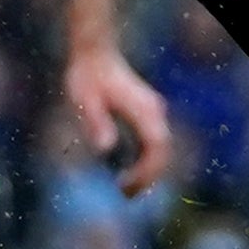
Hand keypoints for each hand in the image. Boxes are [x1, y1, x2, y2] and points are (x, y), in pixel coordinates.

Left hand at [61, 46, 174, 195]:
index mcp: (143, 109)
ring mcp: (153, 112)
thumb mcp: (85, 100)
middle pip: (163, 152)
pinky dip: (146, 161)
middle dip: (149, 177)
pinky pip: (154, 143)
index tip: (127, 186)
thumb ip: (96, 122)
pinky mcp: (147, 113)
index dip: (147, 171)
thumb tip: (105, 148)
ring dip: (149, 171)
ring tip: (126, 190)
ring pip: (161, 149)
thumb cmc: (87, 76)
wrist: (94, 53)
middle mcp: (154, 111)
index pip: (157, 147)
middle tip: (126, 196)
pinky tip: (129, 173)